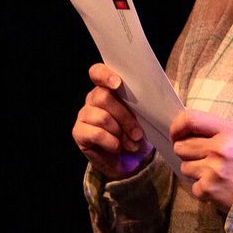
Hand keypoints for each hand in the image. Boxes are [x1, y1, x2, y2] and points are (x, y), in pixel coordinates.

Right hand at [74, 64, 153, 179]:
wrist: (127, 160)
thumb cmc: (136, 133)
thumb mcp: (143, 117)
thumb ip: (142, 103)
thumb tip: (153, 97)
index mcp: (108, 89)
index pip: (97, 72)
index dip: (105, 75)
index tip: (118, 84)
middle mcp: (92, 99)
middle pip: (104, 97)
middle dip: (125, 117)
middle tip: (138, 133)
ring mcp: (84, 115)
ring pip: (102, 117)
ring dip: (121, 133)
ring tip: (131, 143)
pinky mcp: (79, 132)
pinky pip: (97, 134)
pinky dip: (112, 142)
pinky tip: (117, 147)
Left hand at [170, 110, 232, 208]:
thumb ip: (209, 130)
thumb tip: (180, 130)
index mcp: (227, 132)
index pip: (190, 119)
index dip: (177, 126)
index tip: (175, 134)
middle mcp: (220, 149)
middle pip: (181, 146)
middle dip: (186, 153)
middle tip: (203, 158)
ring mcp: (213, 170)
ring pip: (184, 166)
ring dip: (194, 171)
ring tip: (212, 172)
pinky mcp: (208, 188)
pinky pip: (192, 185)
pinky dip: (201, 187)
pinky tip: (216, 185)